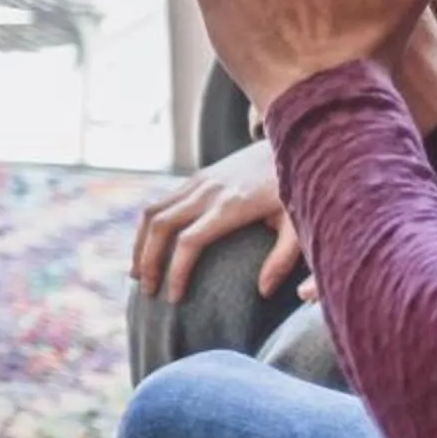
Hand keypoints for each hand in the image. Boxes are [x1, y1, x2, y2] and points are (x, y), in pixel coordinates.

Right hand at [133, 138, 304, 302]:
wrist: (292, 139)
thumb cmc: (298, 189)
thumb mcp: (300, 225)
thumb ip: (283, 259)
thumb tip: (262, 291)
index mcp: (231, 206)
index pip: (189, 242)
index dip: (176, 272)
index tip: (174, 298)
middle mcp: (207, 191)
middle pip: (160, 226)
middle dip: (147, 261)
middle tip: (147, 292)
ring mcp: (198, 181)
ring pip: (152, 212)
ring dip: (140, 244)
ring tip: (137, 274)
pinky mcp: (197, 177)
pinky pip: (160, 203)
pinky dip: (148, 228)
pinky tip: (150, 248)